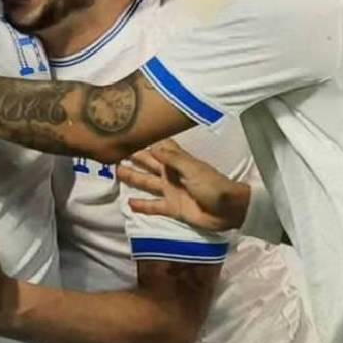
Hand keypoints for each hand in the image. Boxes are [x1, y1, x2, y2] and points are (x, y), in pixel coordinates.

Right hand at [117, 139, 248, 231]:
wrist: (228, 210)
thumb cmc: (213, 185)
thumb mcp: (193, 169)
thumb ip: (173, 159)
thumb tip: (152, 147)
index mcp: (178, 161)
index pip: (159, 146)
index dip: (146, 140)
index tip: (129, 133)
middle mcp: (171, 174)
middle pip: (149, 163)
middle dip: (134, 157)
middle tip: (114, 151)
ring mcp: (171, 191)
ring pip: (147, 182)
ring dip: (133, 177)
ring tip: (116, 172)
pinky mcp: (172, 208)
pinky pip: (154, 206)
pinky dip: (142, 205)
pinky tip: (129, 203)